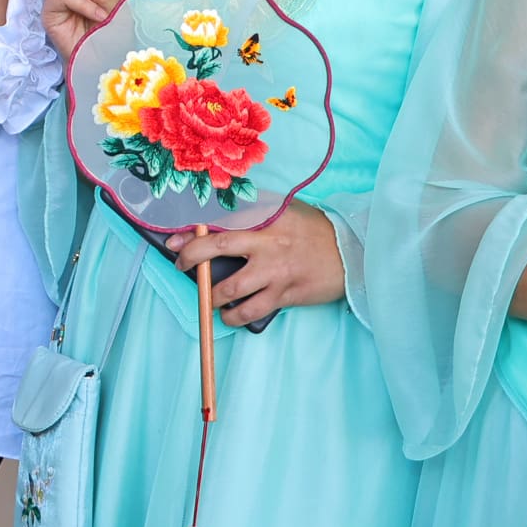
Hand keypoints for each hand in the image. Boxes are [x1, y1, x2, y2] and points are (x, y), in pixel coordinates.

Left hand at [168, 201, 345, 326]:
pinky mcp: (287, 294)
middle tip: (182, 268)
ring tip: (208, 299)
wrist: (352, 252)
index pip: (220, 222)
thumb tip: (213, 225)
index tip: (173, 242)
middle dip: (192, 259)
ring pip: (232, 288)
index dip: (192, 233)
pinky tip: (230, 315)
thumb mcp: (284, 211)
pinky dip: (236, 315)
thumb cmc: (313, 229)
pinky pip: (254, 310)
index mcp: (265, 218)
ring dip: (212, 297)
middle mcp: (267, 244)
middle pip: (218, 248)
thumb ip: (252, 215)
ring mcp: (277, 272)